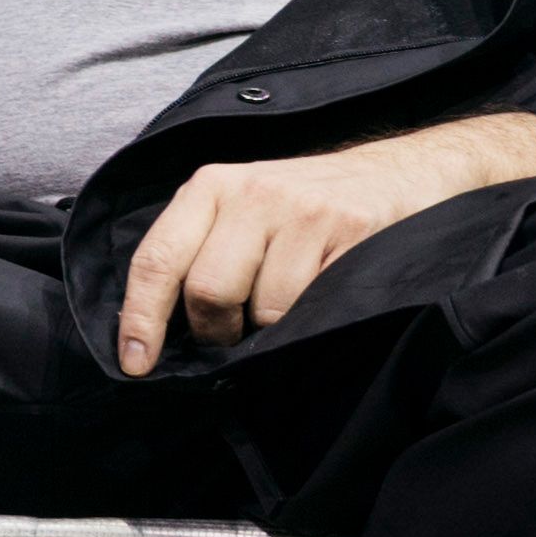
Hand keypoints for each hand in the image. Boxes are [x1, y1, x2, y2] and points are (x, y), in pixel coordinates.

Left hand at [114, 109, 535, 376]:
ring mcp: (301, 211)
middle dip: (218, 331)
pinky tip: (322, 293)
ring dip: (272, 328)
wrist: (400, 171)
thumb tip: (159, 331)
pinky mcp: (348, 231)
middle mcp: (249, 193)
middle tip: (237, 332)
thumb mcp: (241, 208)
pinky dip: (311, 318)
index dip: (139, 319)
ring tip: (290, 302)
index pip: (155, 259)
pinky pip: (313, 304)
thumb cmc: (306, 204)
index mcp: (208, 186)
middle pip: (208, 292)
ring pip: (264, 308)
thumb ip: (202, 251)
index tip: (135, 365)